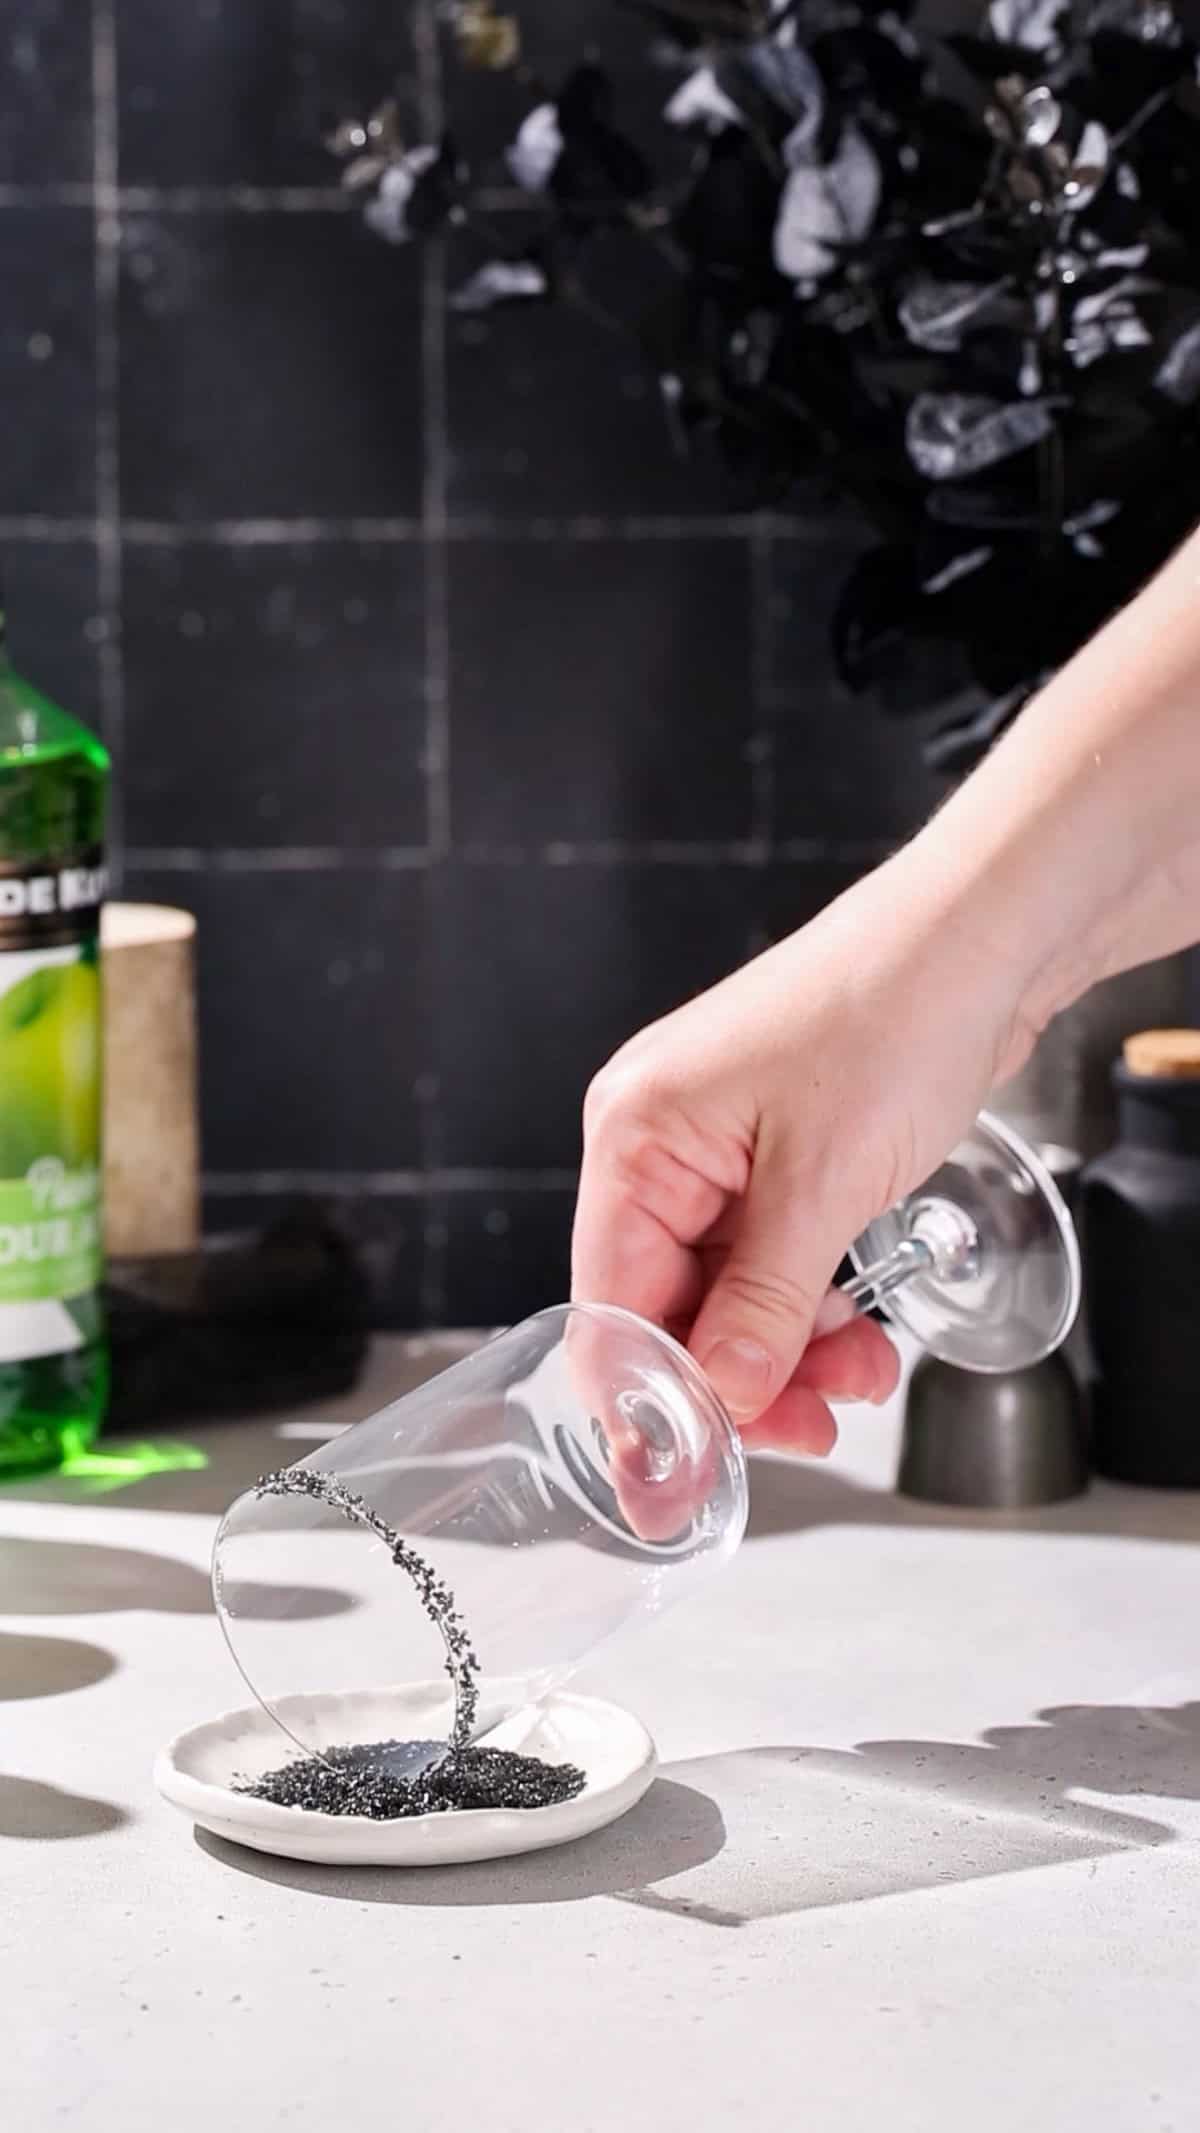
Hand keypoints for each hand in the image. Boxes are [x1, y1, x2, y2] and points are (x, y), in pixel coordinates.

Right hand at [572, 854, 1031, 1452]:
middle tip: (807, 1434)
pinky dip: (811, 1310)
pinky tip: (858, 1338)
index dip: (648, 1401)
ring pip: (728, 1295)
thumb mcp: (821, 1186)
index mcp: (635, 1135)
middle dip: (740, 1379)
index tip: (679, 1486)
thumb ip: (762, 1307)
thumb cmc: (890, 1017)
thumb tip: (720, 1402)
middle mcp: (660, 1144)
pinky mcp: (773, 1158)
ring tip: (860, 1380)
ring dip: (789, 1353)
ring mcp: (717, 1151)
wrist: (978, 940)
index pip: (611, 1303)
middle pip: (669, 1306)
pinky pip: (771, 1263)